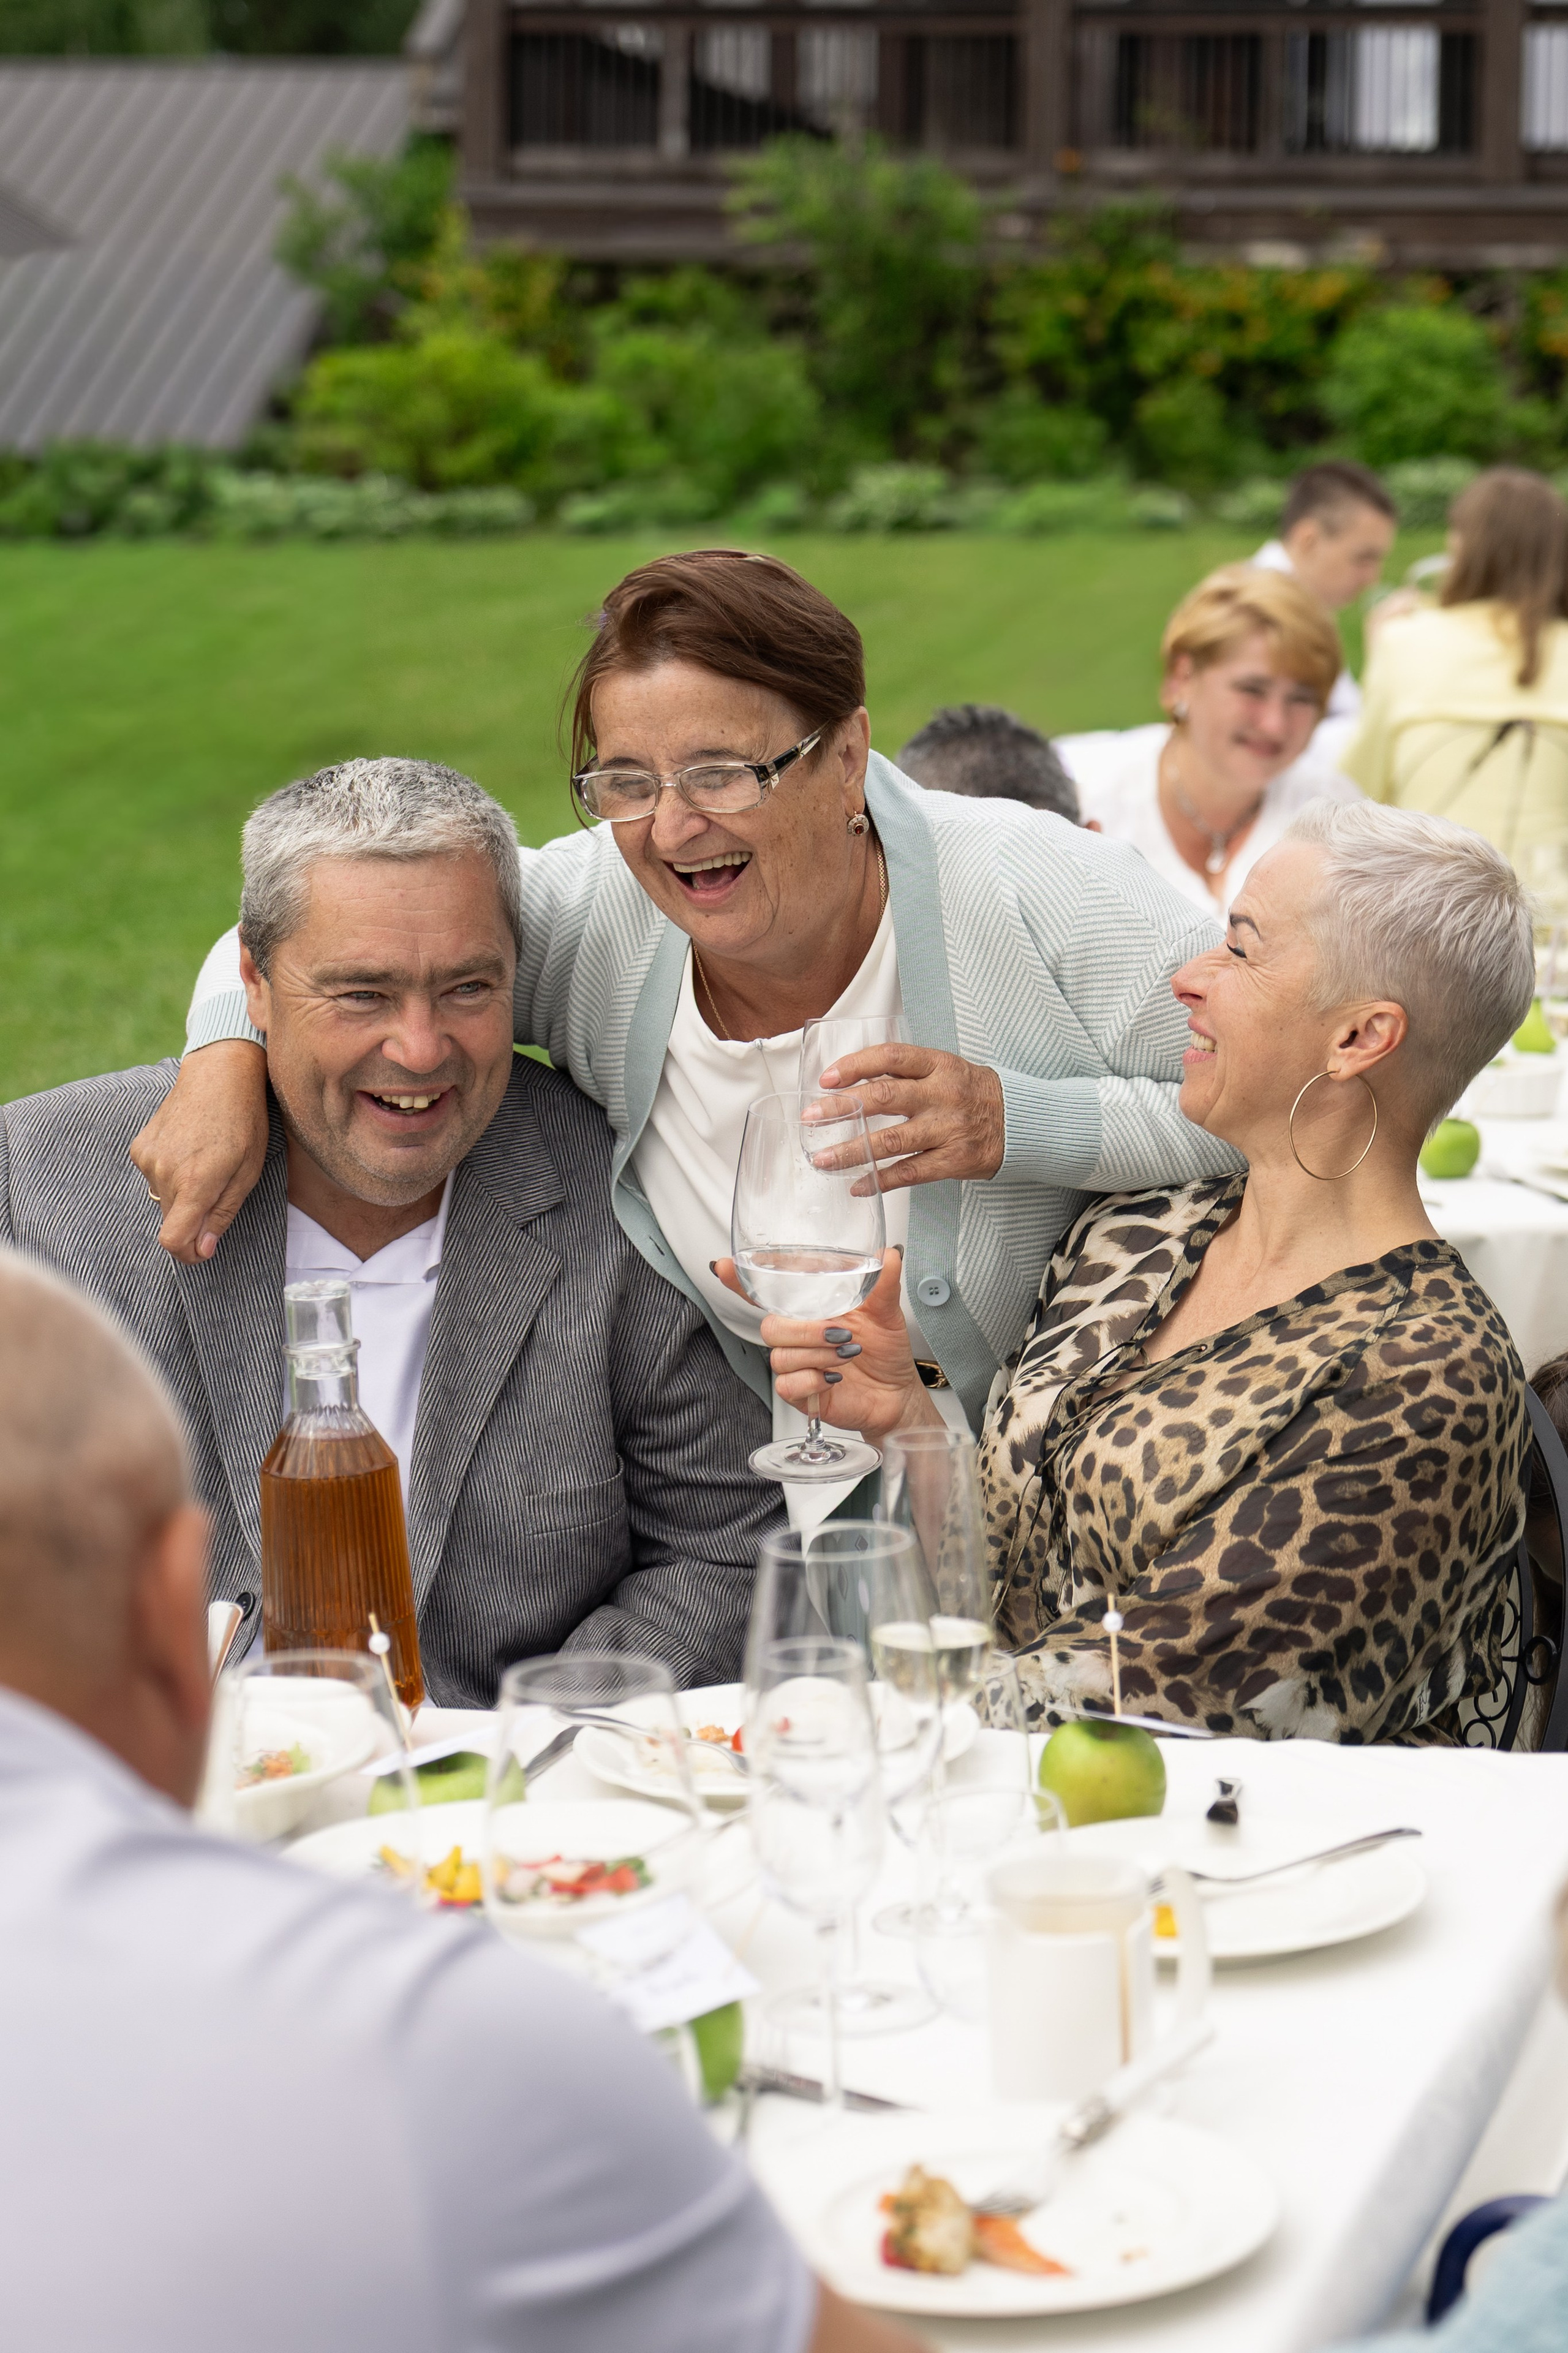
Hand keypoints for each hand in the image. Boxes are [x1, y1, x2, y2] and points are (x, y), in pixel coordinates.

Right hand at [131, 1040, 269, 1262]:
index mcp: (195, 1183)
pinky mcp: (139, 1147)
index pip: (173, 1240)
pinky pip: (153, 1176)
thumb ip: (222, 1214)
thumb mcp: (248, 1173)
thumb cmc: (244, 1122)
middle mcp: (164, 1173)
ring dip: (182, 1195)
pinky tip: (188, 1149)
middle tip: (218, 1190)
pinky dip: (170, 1174)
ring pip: (162, 1199)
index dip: (188, 1253)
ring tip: (206, 1163)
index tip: (205, 1248)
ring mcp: (148, 1158)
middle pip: (170, 1221)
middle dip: (193, 1220)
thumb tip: (202, 1250)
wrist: (219, 1074)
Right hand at [714, 1249, 941, 1449]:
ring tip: (847, 1353)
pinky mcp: (798, 1392)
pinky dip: (813, 1379)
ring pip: (780, 1355)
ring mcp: (796, 1364)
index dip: (739, 1281)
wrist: (895, 1393)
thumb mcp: (886, 1311)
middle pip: (770, 1326)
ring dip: (818, 1354)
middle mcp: (798, 1335)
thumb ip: (883, 1282)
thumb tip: (888, 1255)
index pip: (766, 1293)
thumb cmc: (884, 1350)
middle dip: (805, 1330)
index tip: (724, 1266)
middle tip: (840, 1332)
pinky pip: (786, 1384)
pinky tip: (834, 1378)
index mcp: (810, 1310)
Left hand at [801, 1045, 1004, 1191]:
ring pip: (891, 1140)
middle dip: (841, 1108)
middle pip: (884, 1097)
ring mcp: (948, 1129)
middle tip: (810, 1118)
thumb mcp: (945, 1069)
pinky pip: (910, 1172)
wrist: (1022, 1121)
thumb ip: (905, 1073)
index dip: (855, 1065)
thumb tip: (850, 1082)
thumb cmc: (973, 1093)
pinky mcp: (954, 1160)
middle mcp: (942, 1094)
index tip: (826, 1079)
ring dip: (852, 1151)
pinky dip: (880, 1180)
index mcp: (939, 1065)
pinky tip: (856, 1185)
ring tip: (822, 1159)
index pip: (891, 1057)